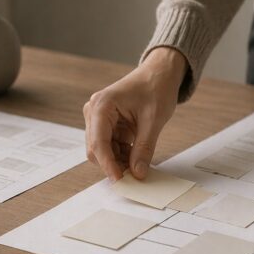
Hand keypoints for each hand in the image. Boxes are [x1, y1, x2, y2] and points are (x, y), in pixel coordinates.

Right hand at [83, 47, 186, 180]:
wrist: (159, 74)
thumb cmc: (156, 88)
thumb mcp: (154, 120)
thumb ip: (144, 148)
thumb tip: (138, 172)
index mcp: (102, 105)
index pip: (98, 143)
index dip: (108, 164)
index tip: (120, 180)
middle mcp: (94, 111)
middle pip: (96, 149)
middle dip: (113, 164)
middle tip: (135, 176)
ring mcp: (98, 118)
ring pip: (102, 150)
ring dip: (118, 160)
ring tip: (139, 164)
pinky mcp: (106, 124)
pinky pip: (110, 146)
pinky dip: (122, 154)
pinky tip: (136, 156)